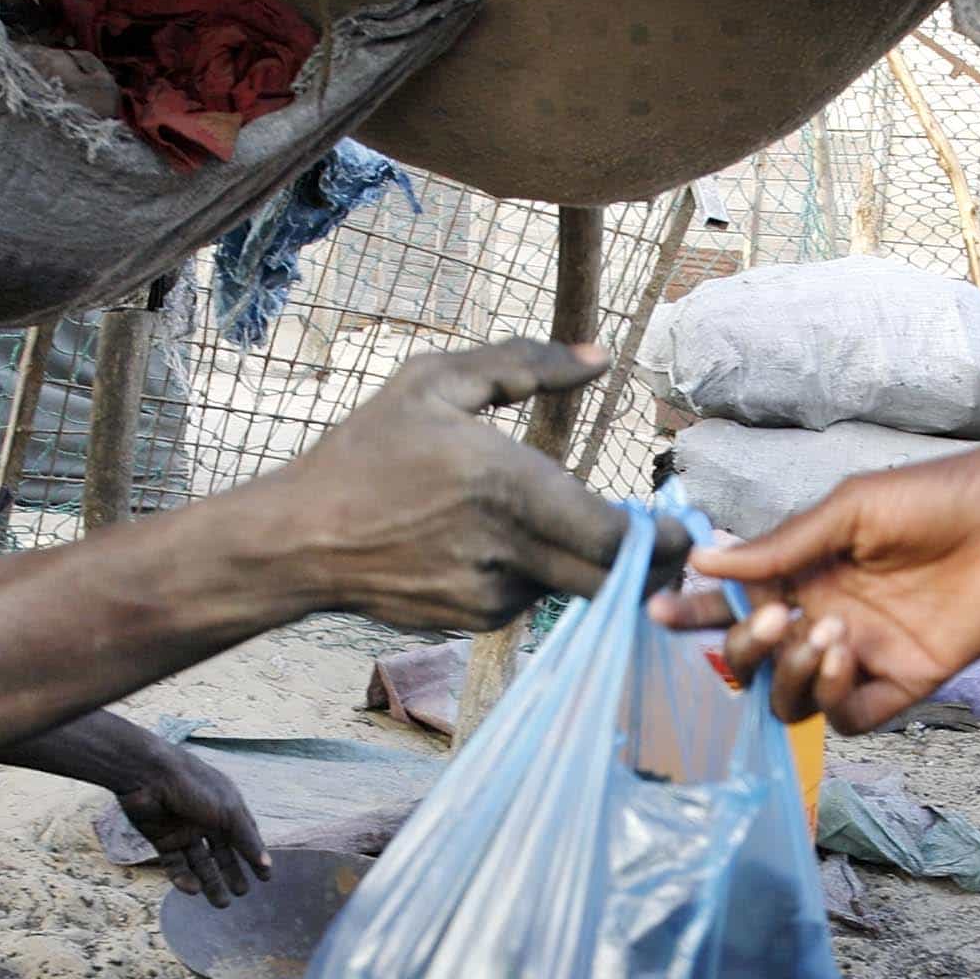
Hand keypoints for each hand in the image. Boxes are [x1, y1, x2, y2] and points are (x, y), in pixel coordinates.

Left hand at [111, 740, 269, 905]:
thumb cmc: (193, 786)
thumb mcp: (228, 812)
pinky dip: (183, 878)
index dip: (254, 855)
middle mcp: (205, 819)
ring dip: (210, 882)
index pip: (244, 835)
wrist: (147, 775)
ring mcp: (183, 830)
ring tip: (221, 903)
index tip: (264, 878)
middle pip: (221, 852)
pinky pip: (175, 864)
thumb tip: (267, 865)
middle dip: (231, 873)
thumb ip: (247, 839)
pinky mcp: (161, 839)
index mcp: (225, 807)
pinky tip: (194, 889)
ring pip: (199, 863)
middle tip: (241, 893)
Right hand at [254, 341, 631, 629]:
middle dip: (646, 565)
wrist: (299, 540)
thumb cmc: (367, 451)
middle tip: (659, 541)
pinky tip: (485, 547)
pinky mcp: (474, 623)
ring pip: (568, 585)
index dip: (662, 542)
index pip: (617, 537)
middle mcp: (509, 550)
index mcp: (508, 486)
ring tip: (533, 523)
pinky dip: (529, 575)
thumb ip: (523, 364)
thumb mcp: (435, 382)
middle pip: (612, 579)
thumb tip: (600, 356)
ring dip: (575, 562)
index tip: (680, 527)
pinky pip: (528, 599)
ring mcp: (491, 596)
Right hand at [648, 443, 979, 730]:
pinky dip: (832, 697)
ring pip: (791, 700)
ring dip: (789, 674)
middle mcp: (825, 617)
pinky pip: (846, 716)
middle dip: (744, 646)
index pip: (735, 601)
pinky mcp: (904, 684)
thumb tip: (703, 560)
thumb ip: (783, 545)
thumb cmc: (942, 496)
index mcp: (806, 572)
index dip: (694, 611)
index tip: (658, 611)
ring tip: (821, 633)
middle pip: (754, 661)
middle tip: (768, 616)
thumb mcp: (852, 508)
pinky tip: (846, 657)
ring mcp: (862, 655)